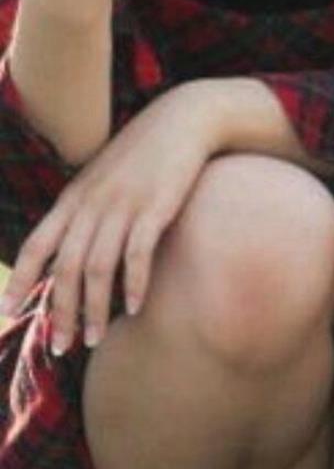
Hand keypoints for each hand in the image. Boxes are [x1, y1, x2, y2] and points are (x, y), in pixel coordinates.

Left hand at [0, 81, 225, 354]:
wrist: (181, 122)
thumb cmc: (143, 155)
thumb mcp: (103, 178)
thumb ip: (84, 208)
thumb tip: (71, 243)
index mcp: (74, 198)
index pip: (37, 244)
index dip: (22, 280)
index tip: (10, 311)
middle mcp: (91, 204)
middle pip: (64, 266)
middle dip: (59, 311)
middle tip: (60, 346)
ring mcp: (123, 206)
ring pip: (96, 267)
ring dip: (93, 308)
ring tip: (94, 339)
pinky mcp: (155, 208)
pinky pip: (137, 253)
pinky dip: (133, 283)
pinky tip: (133, 308)